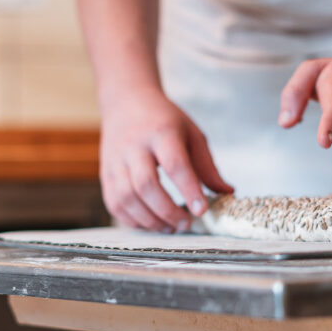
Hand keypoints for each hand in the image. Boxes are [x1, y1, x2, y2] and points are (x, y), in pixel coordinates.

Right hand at [100, 89, 233, 231]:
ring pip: (127, 198)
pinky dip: (132, 220)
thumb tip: (226, 193)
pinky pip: (114, 203)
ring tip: (170, 227)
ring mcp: (115, 161)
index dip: (188, 189)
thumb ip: (207, 166)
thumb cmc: (164, 121)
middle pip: (146, 184)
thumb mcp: (191, 134)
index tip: (202, 211)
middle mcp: (134, 146)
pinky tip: (151, 223)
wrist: (126, 102)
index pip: (174, 164)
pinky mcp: (105, 174)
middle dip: (167, 211)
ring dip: (150, 220)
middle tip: (186, 224)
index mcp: (161, 132)